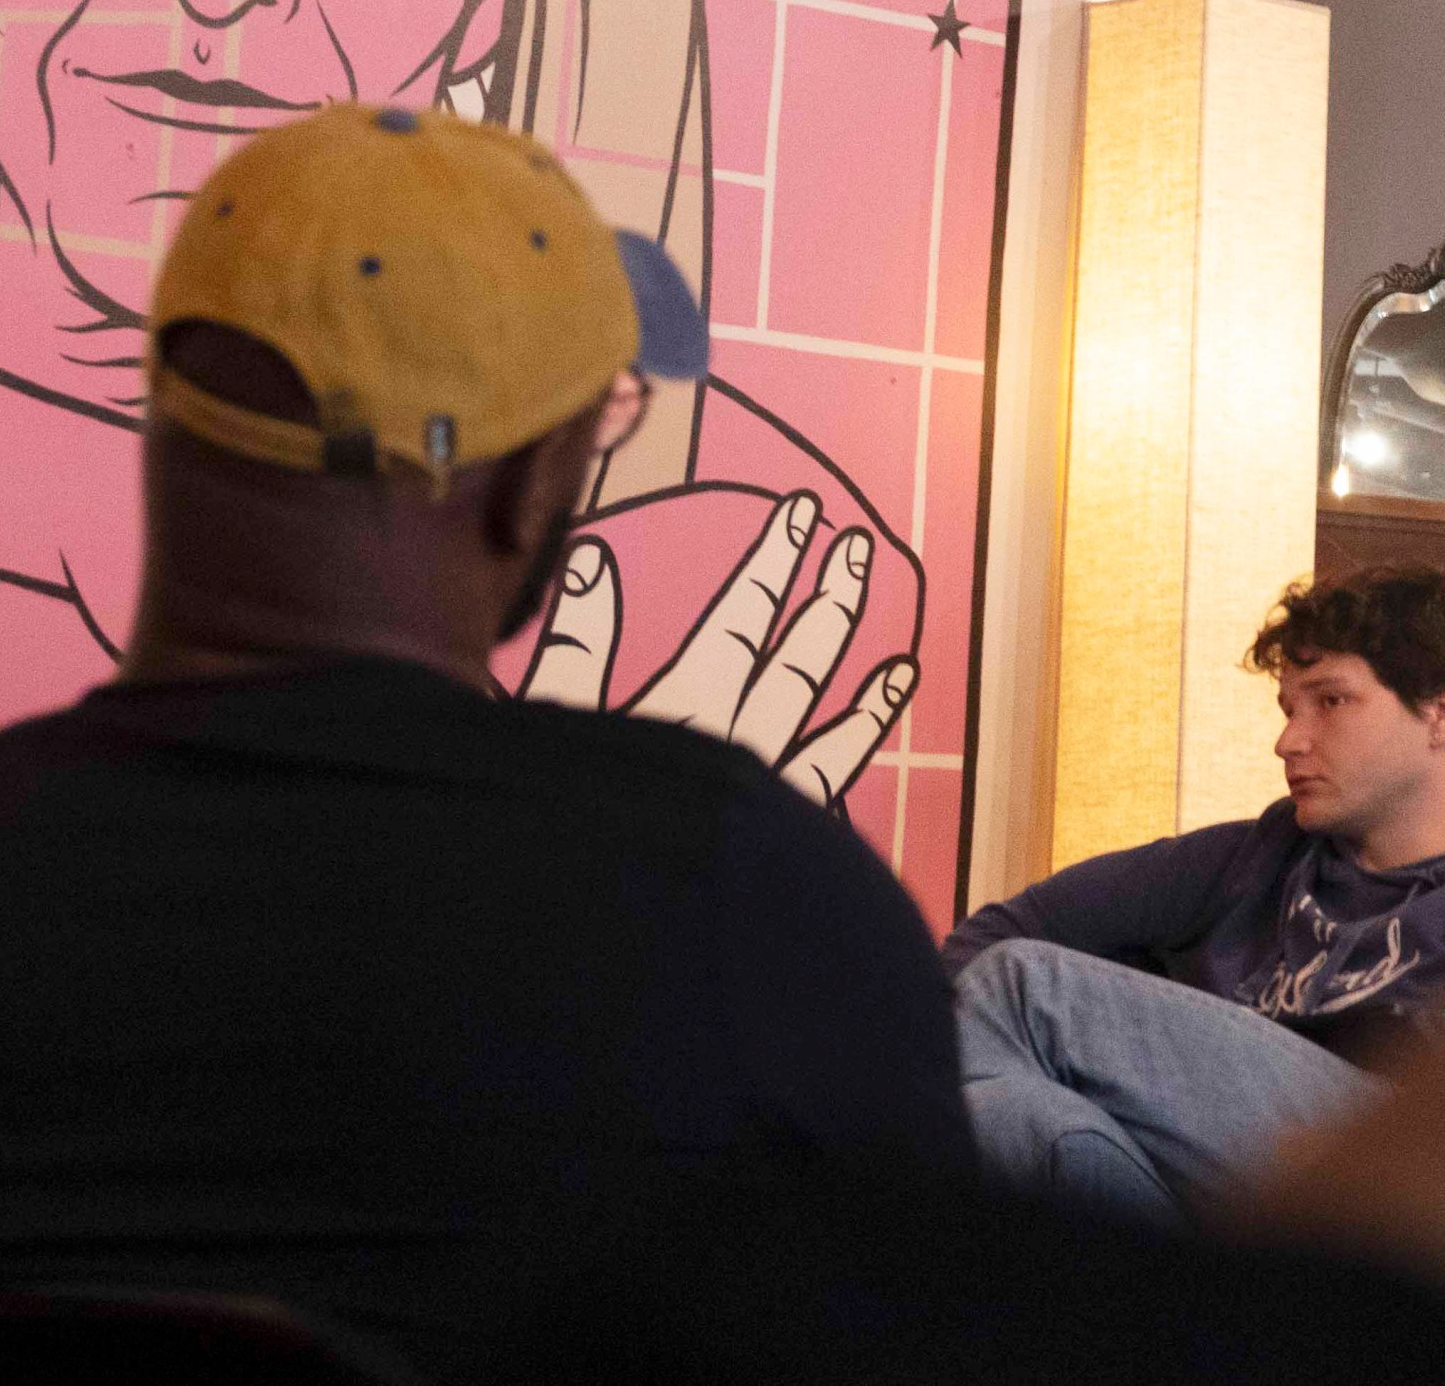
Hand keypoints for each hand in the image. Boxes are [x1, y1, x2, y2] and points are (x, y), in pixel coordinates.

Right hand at [519, 492, 915, 804]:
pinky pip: (834, 770)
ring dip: (849, 658)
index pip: (741, 615)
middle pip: (793, 651)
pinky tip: (895, 690)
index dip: (773, 560)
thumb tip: (596, 557)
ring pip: (822, 707)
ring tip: (885, 622)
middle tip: (854, 544)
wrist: (612, 933)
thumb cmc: (563, 833)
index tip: (803, 510)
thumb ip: (575, 647)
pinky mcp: (781, 833)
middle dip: (824, 592)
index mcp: (685, 705)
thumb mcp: (549, 729)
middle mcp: (740, 735)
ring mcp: (769, 786)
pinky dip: (865, 725)